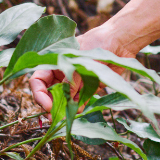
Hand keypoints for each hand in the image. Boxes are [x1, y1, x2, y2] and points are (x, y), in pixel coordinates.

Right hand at [27, 0, 159, 113]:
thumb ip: (72, 80)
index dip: (39, 94)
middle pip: (48, 92)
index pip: (38, 80)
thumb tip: (66, 100)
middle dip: (50, 105)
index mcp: (55, 62)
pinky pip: (78, 100)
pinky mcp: (87, 87)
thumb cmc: (98, 43)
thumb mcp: (80, 61)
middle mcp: (62, 72)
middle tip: (55, 117)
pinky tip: (79, 110)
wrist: (121, 41)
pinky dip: (77, 107)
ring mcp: (74, 80)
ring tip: (67, 116)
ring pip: (63, 98)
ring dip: (64, 108)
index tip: (48, 106)